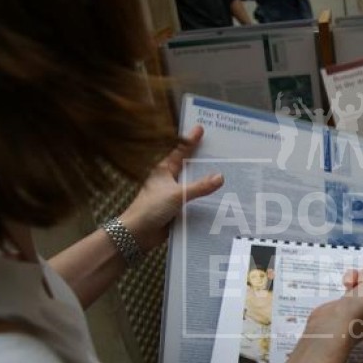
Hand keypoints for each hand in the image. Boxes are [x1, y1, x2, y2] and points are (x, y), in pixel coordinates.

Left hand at [119, 127, 223, 251]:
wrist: (136, 235)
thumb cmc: (149, 209)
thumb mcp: (177, 194)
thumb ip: (199, 187)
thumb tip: (220, 177)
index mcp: (164, 170)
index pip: (180, 151)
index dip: (191, 139)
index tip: (201, 128)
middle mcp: (168, 180)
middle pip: (189, 167)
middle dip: (203, 160)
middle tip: (219, 150)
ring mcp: (172, 195)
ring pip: (193, 185)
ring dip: (206, 182)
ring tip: (226, 173)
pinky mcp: (176, 209)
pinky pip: (194, 202)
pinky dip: (204, 200)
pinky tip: (219, 198)